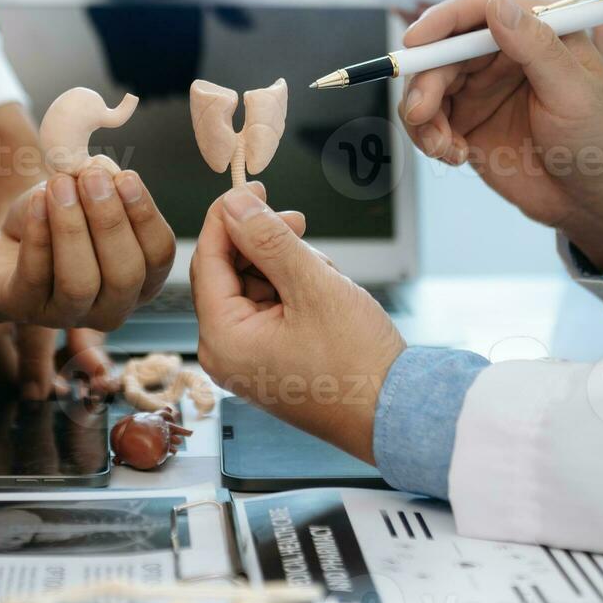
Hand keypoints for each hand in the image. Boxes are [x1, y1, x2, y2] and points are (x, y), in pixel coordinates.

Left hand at [0, 166, 174, 330]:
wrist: (2, 247)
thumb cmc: (53, 221)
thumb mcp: (81, 194)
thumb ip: (100, 182)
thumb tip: (105, 172)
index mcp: (141, 281)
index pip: (159, 256)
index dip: (145, 216)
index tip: (126, 177)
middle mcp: (111, 307)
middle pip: (125, 275)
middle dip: (110, 222)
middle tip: (92, 177)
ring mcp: (68, 316)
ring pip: (79, 283)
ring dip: (71, 229)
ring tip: (59, 184)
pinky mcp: (23, 310)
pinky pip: (35, 277)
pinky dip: (38, 234)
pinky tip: (37, 200)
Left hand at [191, 184, 404, 462]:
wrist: (395, 415)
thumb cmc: (357, 362)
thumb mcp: (313, 285)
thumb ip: (268, 239)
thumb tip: (235, 204)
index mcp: (222, 339)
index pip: (207, 260)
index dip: (228, 217)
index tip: (251, 187)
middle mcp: (224, 353)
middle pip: (228, 273)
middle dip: (263, 244)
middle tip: (299, 222)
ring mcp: (246, 361)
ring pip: (252, 288)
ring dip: (285, 267)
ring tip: (325, 274)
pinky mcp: (268, 362)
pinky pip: (268, 310)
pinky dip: (292, 291)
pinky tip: (325, 292)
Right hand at [399, 0, 602, 270]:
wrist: (588, 201)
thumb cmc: (598, 141)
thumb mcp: (573, 92)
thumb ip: (536, 47)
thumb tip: (496, 5)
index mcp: (537, 31)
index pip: (480, 8)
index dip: (442, 20)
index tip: (415, 42)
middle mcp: (503, 52)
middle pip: (443, 49)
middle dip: (425, 81)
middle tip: (421, 115)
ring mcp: (481, 87)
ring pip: (427, 84)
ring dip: (422, 115)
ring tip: (441, 147)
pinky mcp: (466, 120)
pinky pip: (427, 119)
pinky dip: (429, 137)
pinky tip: (454, 156)